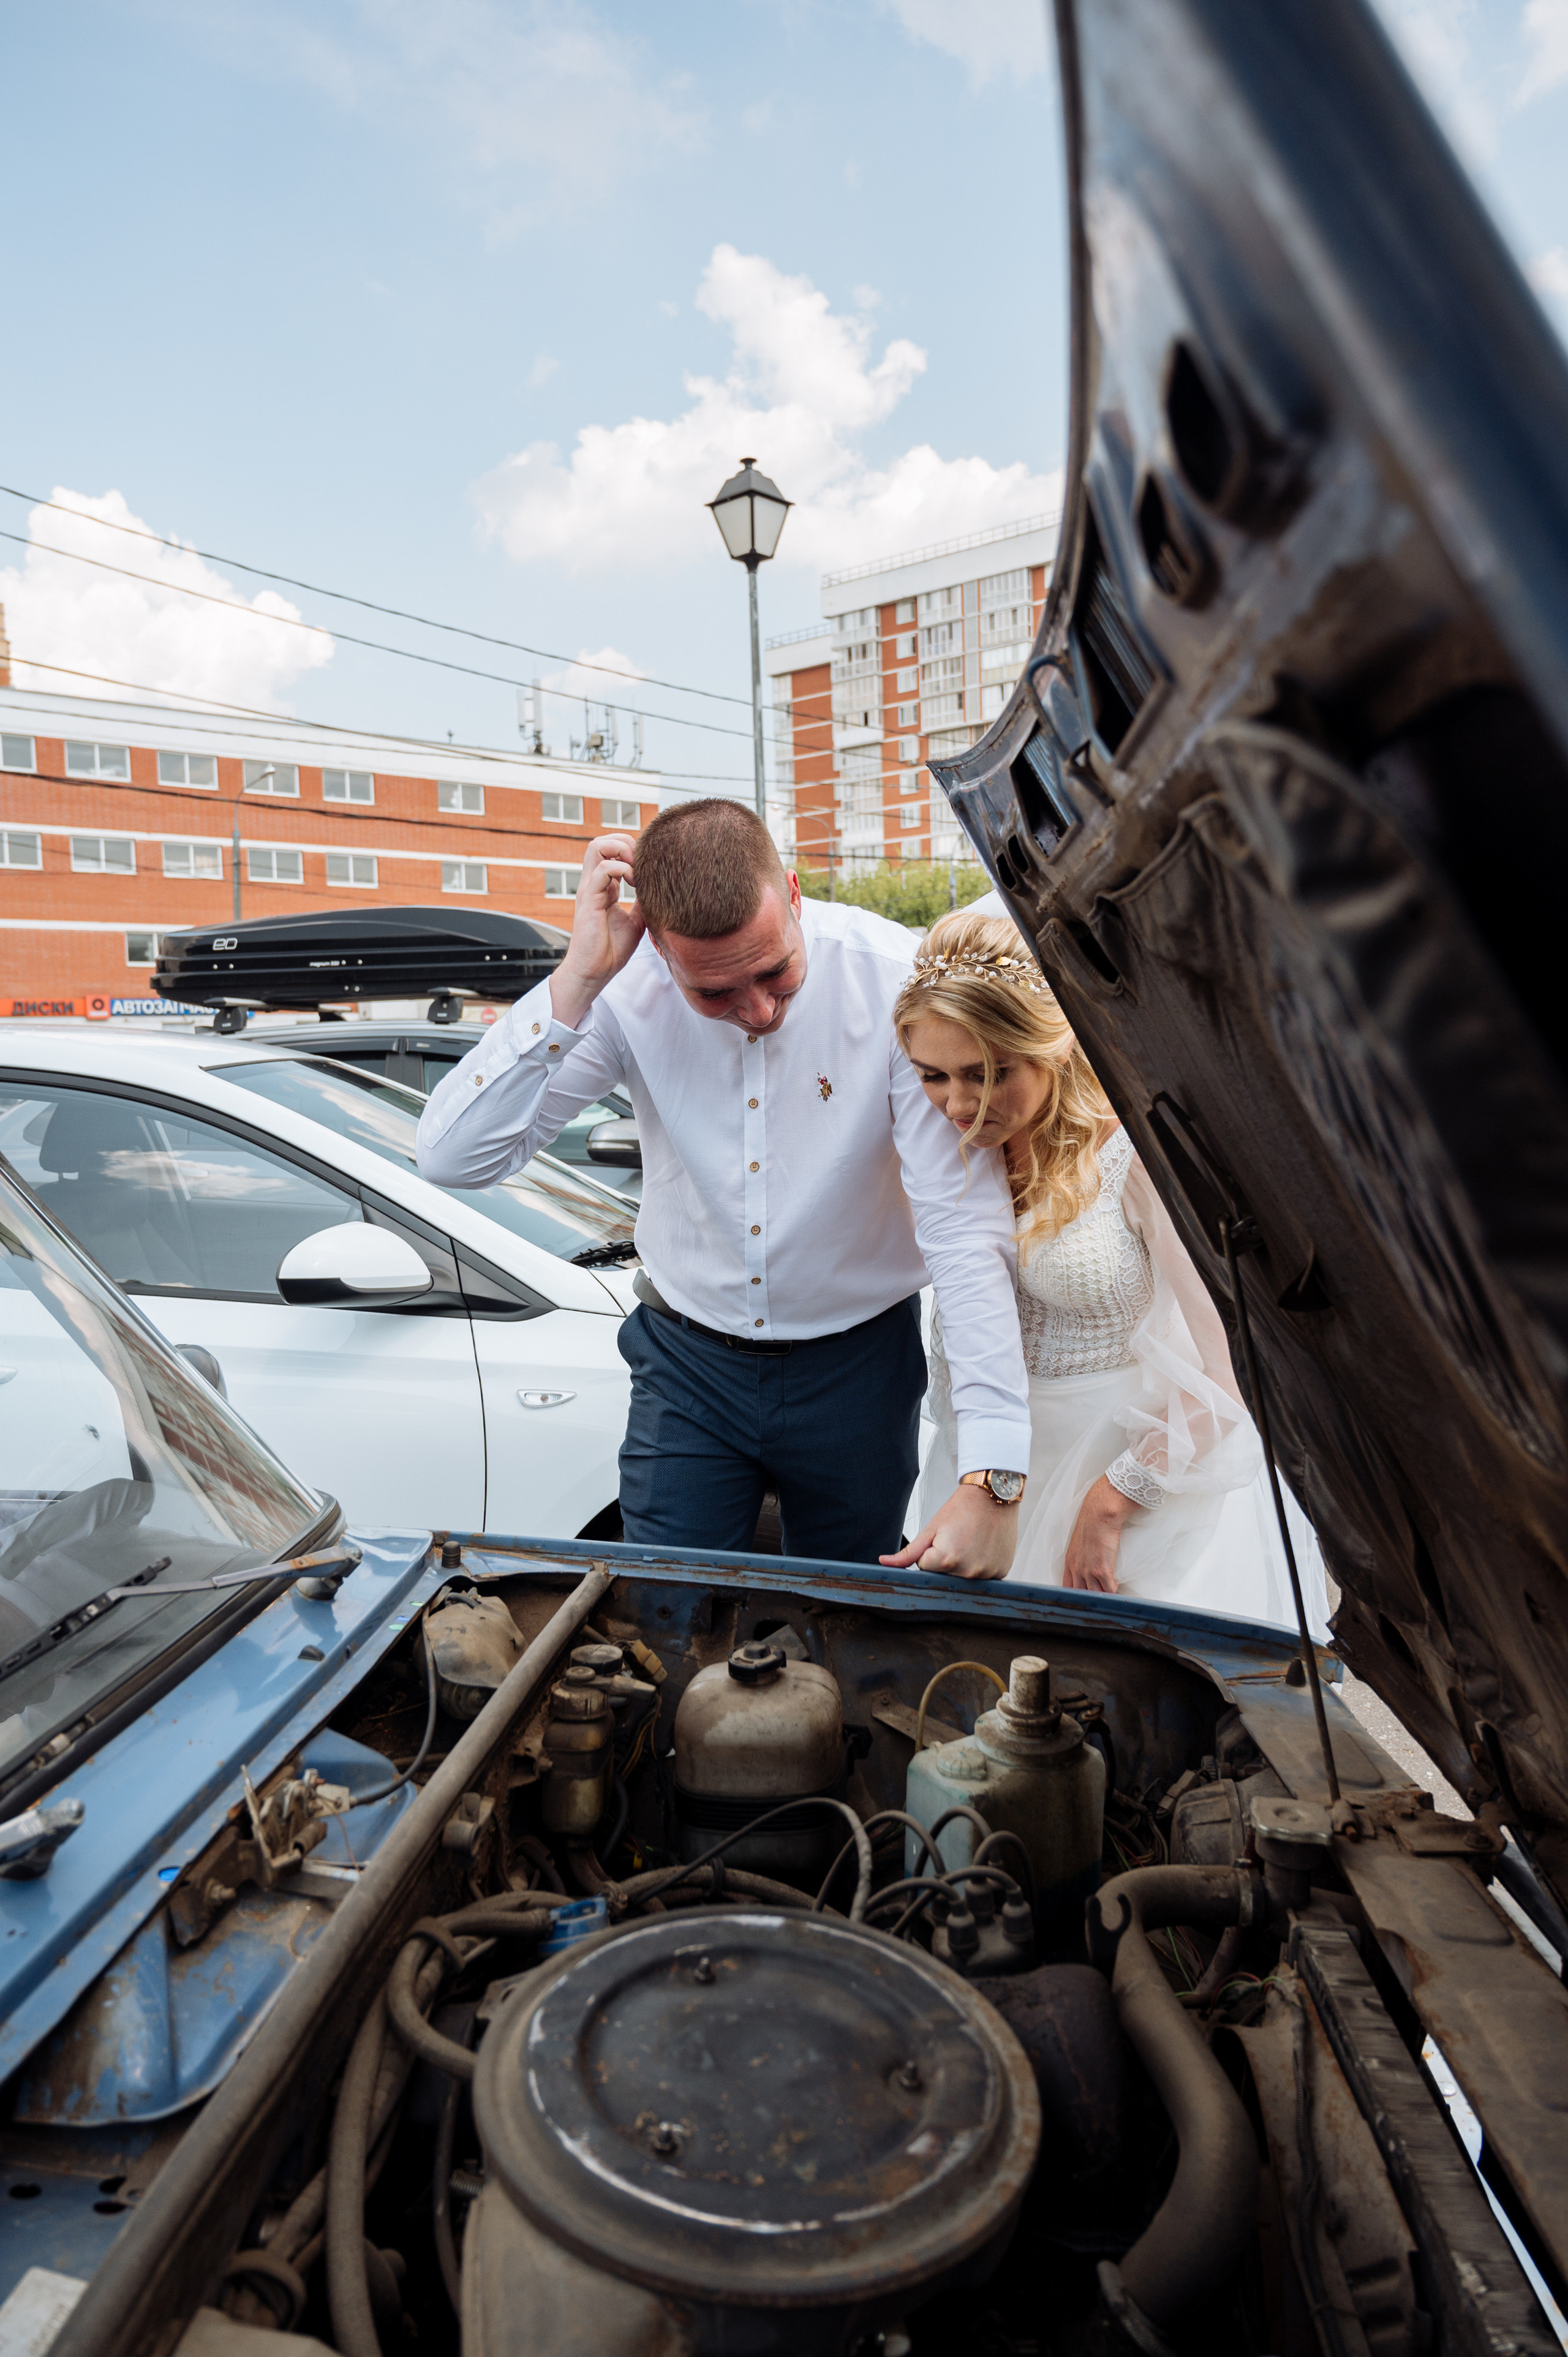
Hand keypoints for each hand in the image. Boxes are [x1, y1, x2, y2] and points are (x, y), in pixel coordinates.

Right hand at [550, 835, 646, 1028]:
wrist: (594, 973)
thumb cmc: (611, 951)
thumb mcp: (636, 922)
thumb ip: (643, 903)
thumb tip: (659, 890)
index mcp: (603, 888)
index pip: (610, 852)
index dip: (631, 850)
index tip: (648, 866)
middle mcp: (594, 884)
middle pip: (601, 842)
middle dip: (625, 841)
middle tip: (642, 861)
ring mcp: (590, 890)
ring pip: (597, 846)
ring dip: (622, 849)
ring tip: (636, 868)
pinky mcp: (589, 900)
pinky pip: (603, 870)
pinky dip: (622, 868)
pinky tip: (634, 883)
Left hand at [880, 1484, 1017, 1580]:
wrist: (994, 1494)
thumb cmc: (964, 1507)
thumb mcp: (931, 1528)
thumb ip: (908, 1552)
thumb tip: (884, 1563)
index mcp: (947, 1560)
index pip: (926, 1568)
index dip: (931, 1551)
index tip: (944, 1537)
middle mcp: (968, 1571)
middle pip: (945, 1575)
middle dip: (946, 1560)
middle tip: (959, 1538)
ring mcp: (987, 1573)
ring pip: (964, 1577)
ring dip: (964, 1564)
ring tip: (972, 1541)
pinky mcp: (1001, 1572)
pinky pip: (983, 1577)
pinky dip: (982, 1565)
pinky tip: (984, 1547)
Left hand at [1062, 1474, 1139, 1591]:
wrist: (1100, 1515)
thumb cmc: (1092, 1523)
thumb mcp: (1079, 1540)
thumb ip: (1081, 1554)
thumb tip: (1088, 1559)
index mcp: (1070, 1561)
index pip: (1068, 1586)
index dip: (1076, 1594)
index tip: (1083, 1596)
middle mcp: (1077, 1569)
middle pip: (1081, 1593)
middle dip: (1090, 1597)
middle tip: (1098, 1597)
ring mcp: (1089, 1571)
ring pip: (1095, 1593)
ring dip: (1103, 1594)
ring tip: (1108, 1592)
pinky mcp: (1103, 1570)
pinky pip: (1109, 1590)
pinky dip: (1113, 1590)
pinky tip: (1115, 1584)